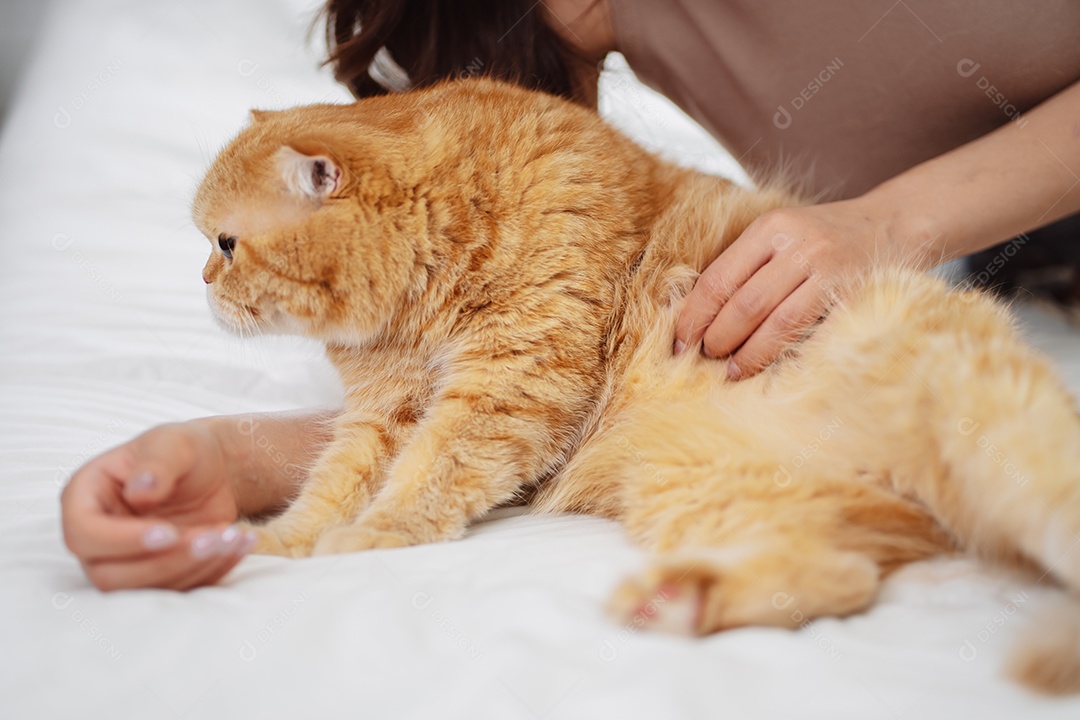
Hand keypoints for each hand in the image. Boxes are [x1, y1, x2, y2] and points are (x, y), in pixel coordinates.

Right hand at [61, 420, 254, 590]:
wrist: (209, 468)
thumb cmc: (181, 450)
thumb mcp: (171, 443)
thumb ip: (156, 464)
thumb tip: (141, 492)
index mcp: (86, 499)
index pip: (84, 534)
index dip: (122, 541)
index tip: (168, 532)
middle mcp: (98, 538)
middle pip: (111, 574)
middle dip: (166, 561)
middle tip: (211, 537)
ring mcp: (126, 561)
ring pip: (147, 588)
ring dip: (194, 567)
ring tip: (232, 536)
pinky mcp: (158, 574)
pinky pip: (179, 589)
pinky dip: (214, 570)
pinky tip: (241, 543)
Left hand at [674, 198, 911, 377]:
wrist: (895, 223)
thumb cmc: (824, 237)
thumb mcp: (782, 233)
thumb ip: (746, 264)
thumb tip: (698, 315)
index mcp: (771, 227)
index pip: (720, 278)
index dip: (695, 315)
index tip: (680, 341)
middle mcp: (800, 245)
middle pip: (745, 304)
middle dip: (718, 338)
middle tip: (704, 358)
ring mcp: (831, 271)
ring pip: (778, 323)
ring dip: (749, 354)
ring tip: (731, 371)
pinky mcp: (857, 295)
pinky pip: (815, 334)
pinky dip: (789, 356)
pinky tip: (772, 371)